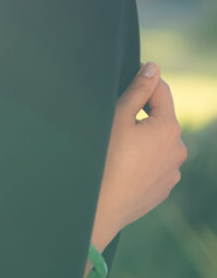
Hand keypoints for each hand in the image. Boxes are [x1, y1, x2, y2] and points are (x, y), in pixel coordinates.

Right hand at [92, 63, 185, 251]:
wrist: (99, 210)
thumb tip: (153, 67)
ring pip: (157, 146)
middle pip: (160, 120)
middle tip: (114, 127)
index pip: (161, 91)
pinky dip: (141, 163)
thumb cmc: (104, 161)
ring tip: (116, 153)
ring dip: (142, 142)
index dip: (143, 83)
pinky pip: (154, 167)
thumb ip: (138, 90)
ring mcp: (173, 172)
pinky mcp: (163, 189)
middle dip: (141, 118)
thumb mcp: (118, 118)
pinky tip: (121, 170)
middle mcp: (178, 150)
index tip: (126, 83)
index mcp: (169, 128)